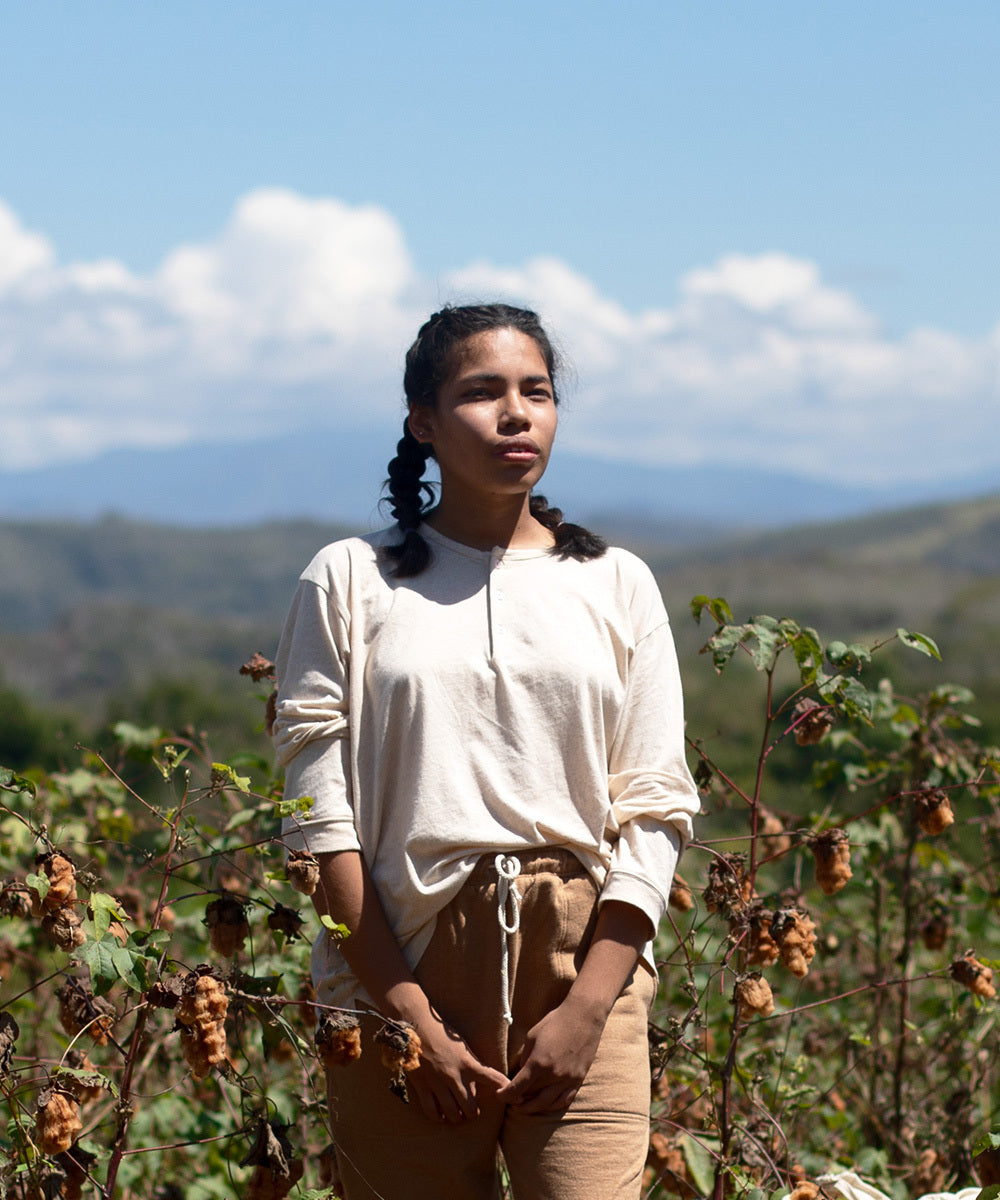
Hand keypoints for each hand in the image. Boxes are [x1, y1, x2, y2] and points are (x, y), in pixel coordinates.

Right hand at [406, 1015, 508, 1123]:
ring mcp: (437, 1083)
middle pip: (470, 1106)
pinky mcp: (422, 1086)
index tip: (512, 1096)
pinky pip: (431, 1110)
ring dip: (457, 1117)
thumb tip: (481, 1079)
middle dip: (473, 1112)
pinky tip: (441, 1116)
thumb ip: (472, 1063)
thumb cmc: (441, 1033)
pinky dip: (438, 1117)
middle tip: (472, 1112)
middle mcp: (454, 1076)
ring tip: (458, 1117)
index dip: (504, 1087)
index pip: (491, 1078)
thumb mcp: (462, 1046)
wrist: (415, 1026)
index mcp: (467, 1063)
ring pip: (452, 1112)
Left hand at [499, 996, 605, 1113]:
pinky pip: (564, 1100)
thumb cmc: (555, 1022)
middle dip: (517, 1102)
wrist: (583, 1016)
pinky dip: (552, 1105)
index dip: (505, 1095)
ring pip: (547, 1104)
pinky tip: (545, 1103)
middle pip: (531, 1098)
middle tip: (511, 1101)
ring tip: (525, 1105)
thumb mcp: (532, 1037)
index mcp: (538, 1063)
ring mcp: (567, 1079)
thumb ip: (525, 1058)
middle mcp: (553, 1075)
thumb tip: (520, 1073)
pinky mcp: (578, 1080)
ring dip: (533, 1107)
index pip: (517, 1088)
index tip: (499, 1095)